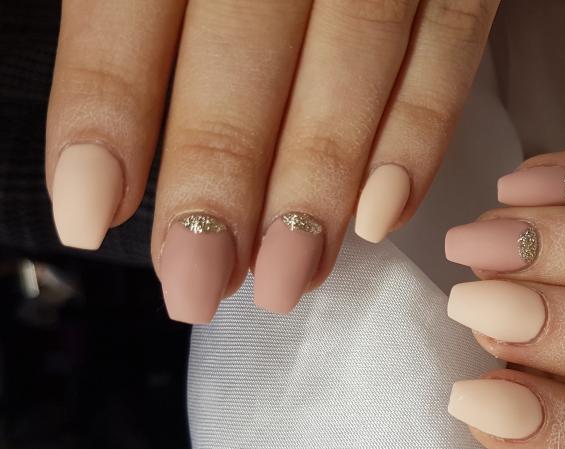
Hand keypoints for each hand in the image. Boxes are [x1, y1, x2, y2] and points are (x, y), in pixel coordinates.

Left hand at [46, 0, 499, 321]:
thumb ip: (134, 9)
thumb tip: (103, 158)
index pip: (133, 2)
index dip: (110, 108)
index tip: (92, 213)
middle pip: (246, 44)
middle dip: (221, 175)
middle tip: (201, 284)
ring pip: (355, 54)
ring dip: (321, 179)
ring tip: (291, 275)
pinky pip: (453, 41)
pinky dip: (422, 131)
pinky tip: (384, 214)